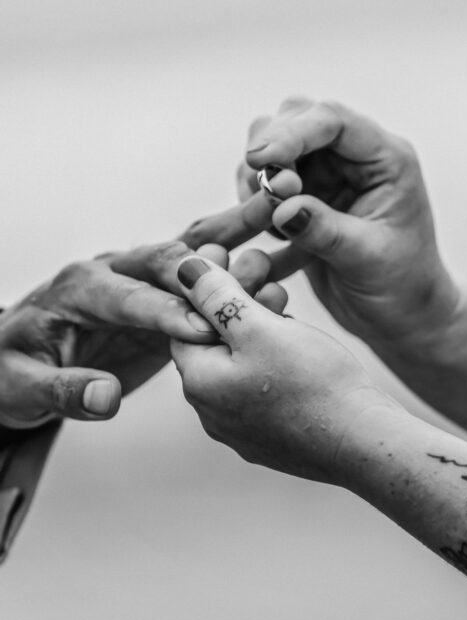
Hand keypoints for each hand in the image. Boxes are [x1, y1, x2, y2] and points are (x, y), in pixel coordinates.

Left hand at [0, 239, 287, 428]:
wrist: (15, 359)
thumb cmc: (13, 372)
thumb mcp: (26, 389)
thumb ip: (68, 393)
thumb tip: (106, 398)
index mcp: (79, 289)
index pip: (128, 298)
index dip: (166, 311)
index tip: (204, 326)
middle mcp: (114, 274)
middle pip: (170, 257)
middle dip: (218, 253)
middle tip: (260, 251)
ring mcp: (141, 283)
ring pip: (197, 256)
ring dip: (240, 240)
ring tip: (286, 221)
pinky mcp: (163, 300)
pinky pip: (207, 281)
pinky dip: (243, 267)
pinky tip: (285, 253)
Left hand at [171, 254, 391, 481]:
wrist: (364, 443)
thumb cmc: (315, 382)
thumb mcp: (261, 327)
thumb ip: (218, 296)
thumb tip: (184, 270)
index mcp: (200, 384)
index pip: (184, 324)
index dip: (206, 287)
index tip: (228, 257)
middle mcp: (212, 414)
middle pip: (214, 345)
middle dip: (235, 305)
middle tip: (262, 273)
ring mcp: (242, 433)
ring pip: (240, 367)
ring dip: (257, 332)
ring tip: (284, 304)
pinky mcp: (272, 442)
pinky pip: (262, 392)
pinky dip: (274, 364)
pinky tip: (298, 347)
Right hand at [239, 97, 459, 352]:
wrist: (402, 319)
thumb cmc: (402, 287)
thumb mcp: (367, 259)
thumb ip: (325, 230)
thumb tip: (280, 206)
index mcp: (385, 159)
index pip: (334, 122)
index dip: (292, 133)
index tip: (260, 160)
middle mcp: (354, 158)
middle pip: (297, 119)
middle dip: (269, 150)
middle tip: (260, 193)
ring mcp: (328, 176)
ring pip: (274, 150)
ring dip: (255, 179)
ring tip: (262, 221)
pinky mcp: (304, 200)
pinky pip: (264, 185)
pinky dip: (252, 203)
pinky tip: (264, 237)